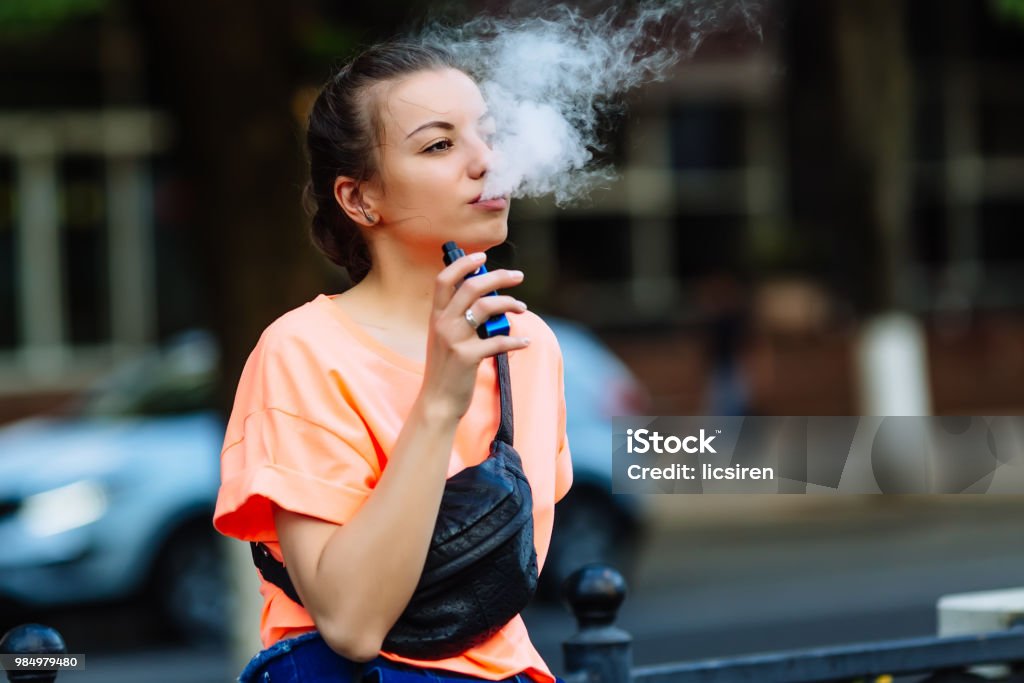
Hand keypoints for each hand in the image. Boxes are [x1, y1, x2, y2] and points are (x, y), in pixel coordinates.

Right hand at [419, 252, 529, 421]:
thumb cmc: (446, 368)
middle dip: (498, 277)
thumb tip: (487, 298)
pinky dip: (516, 340)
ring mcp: (455, 339)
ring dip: (510, 303)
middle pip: (472, 286)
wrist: (437, 401)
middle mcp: (443, 323)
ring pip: (487, 307)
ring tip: (522, 307)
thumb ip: (459, 317)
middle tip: (518, 276)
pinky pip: (498, 342)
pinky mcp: (468, 357)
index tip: (482, 256)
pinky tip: (525, 341)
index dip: (463, 263)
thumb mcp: (444, 338)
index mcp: (436, 316)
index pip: (444, 279)